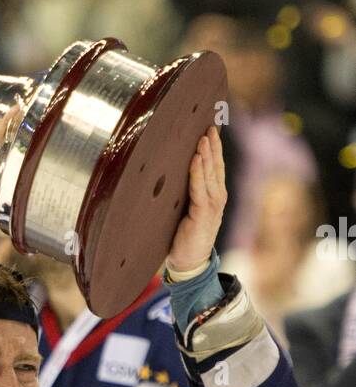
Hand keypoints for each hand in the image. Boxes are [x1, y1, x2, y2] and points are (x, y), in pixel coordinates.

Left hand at [165, 124, 226, 273]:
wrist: (189, 263)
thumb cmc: (184, 236)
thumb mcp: (184, 209)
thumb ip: (185, 192)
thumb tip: (169, 171)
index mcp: (213, 195)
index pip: (214, 166)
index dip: (214, 147)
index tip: (210, 127)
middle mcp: (216, 198)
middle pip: (215, 166)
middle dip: (213, 145)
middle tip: (209, 124)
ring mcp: (212, 206)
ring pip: (210, 175)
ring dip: (207, 155)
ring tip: (204, 137)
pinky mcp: (204, 215)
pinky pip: (201, 190)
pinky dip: (198, 174)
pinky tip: (196, 160)